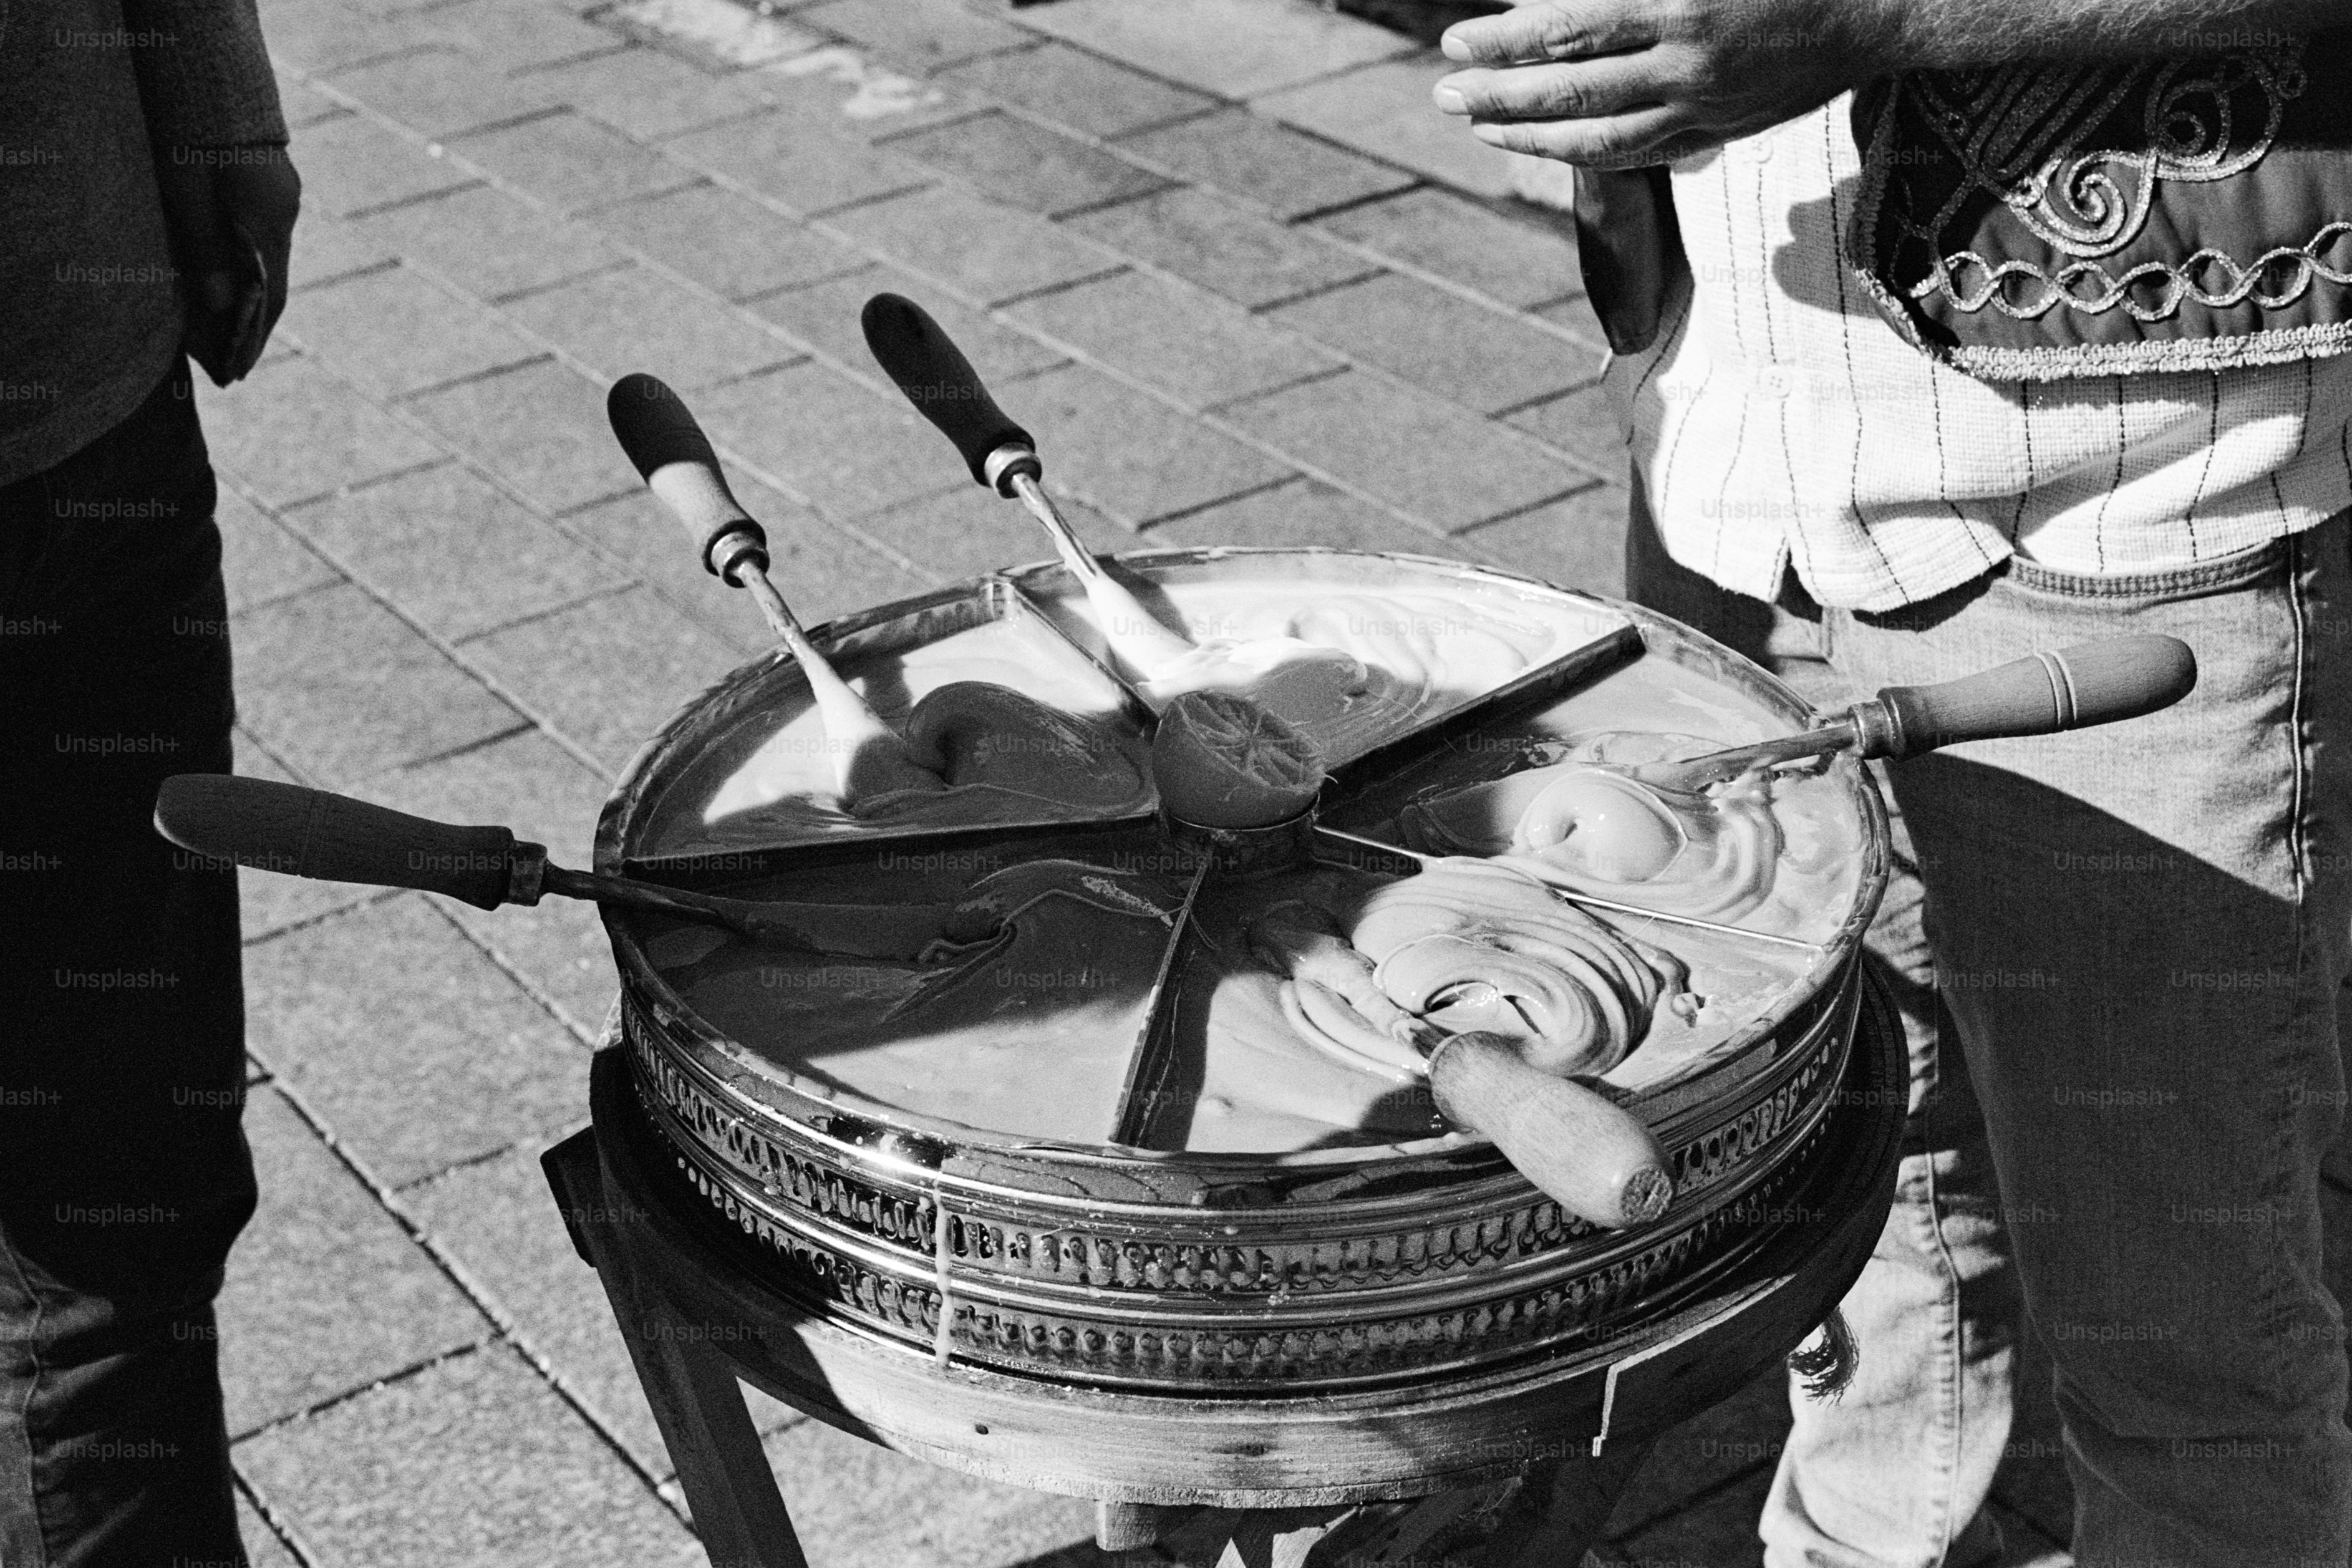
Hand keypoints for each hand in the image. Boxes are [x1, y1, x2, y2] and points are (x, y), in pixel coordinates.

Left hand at [152, 144, 301, 386]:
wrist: (211, 75)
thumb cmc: (191, 132)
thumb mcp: (186, 194)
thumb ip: (204, 250)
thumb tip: (220, 307)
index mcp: (267, 223)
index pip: (269, 299)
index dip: (252, 339)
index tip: (235, 373)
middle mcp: (284, 214)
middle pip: (272, 283)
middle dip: (250, 324)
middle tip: (225, 360)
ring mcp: (284, 198)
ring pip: (269, 260)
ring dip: (250, 295)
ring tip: (224, 326)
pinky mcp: (275, 185)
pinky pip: (266, 237)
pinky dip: (250, 265)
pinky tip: (230, 276)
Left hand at [1432, 0, 1902, 167]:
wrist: (1878, 6)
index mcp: (1681, 4)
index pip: (1568, 32)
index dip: (1504, 43)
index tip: (1457, 42)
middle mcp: (1686, 65)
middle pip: (1570, 94)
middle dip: (1498, 98)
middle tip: (1444, 94)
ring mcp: (1704, 107)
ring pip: (1597, 138)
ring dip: (1530, 136)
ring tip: (1481, 127)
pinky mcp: (1719, 130)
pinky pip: (1640, 154)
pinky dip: (1586, 155)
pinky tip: (1550, 148)